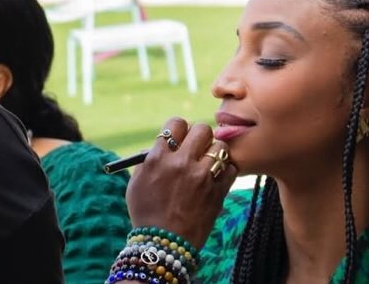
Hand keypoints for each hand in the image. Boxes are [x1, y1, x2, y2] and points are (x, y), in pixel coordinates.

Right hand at [125, 117, 238, 248]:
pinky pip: (231, 168)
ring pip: (220, 146)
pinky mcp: (218, 192)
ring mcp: (202, 178)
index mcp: (158, 158)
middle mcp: (181, 164)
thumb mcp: (137, 183)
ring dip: (215, 152)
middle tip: (197, 147)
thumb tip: (165, 143)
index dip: (178, 128)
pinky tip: (216, 178)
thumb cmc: (147, 213)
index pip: (175, 123)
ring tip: (208, 164)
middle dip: (200, 135)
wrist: (164, 245)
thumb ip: (150, 159)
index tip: (179, 137)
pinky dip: (225, 170)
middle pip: (202, 129)